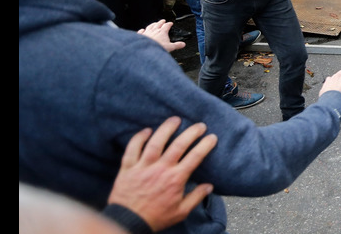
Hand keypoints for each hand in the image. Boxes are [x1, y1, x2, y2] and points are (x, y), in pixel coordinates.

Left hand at [108, 117, 216, 231]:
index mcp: (175, 179)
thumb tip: (209, 186)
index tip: (212, 137)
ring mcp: (143, 167)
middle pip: (178, 145)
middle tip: (199, 125)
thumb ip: (196, 197)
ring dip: (166, 128)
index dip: (205, 145)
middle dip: (191, 132)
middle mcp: (160, 169)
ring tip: (175, 119)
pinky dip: (139, 138)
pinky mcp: (128, 168)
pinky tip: (147, 130)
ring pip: (155, 142)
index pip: (195, 157)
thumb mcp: (181, 212)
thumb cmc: (155, 218)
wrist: (128, 222)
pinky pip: (132, 148)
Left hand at [138, 20, 185, 52]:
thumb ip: (177, 45)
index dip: (169, 24)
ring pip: (150, 26)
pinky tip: (142, 29)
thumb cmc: (157, 47)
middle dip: (161, 22)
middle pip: (158, 24)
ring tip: (154, 23)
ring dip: (153, 24)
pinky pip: (141, 31)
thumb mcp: (170, 47)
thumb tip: (183, 44)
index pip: (167, 25)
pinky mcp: (140, 36)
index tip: (170, 23)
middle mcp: (154, 30)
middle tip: (163, 20)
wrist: (146, 49)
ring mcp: (147, 32)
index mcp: (162, 32)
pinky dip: (142, 30)